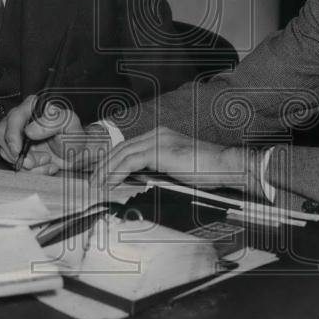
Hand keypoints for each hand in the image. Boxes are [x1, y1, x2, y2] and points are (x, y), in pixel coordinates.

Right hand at [0, 95, 110, 172]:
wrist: (77, 153)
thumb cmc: (74, 135)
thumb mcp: (70, 125)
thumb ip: (52, 122)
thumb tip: (29, 130)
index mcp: (33, 106)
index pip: (13, 117)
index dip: (12, 135)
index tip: (18, 151)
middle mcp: (22, 119)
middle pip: (1, 134)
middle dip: (16, 153)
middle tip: (33, 163)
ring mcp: (18, 135)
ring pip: (6, 151)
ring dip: (27, 163)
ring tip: (47, 161)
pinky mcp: (18, 151)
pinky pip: (14, 163)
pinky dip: (30, 170)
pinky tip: (45, 166)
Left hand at [87, 126, 246, 189]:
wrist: (226, 166)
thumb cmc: (208, 172)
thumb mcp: (177, 172)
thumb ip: (158, 172)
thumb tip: (138, 183)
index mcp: (161, 136)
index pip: (129, 148)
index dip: (112, 161)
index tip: (100, 176)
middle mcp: (157, 133)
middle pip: (121, 148)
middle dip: (103, 165)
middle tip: (91, 182)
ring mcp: (159, 139)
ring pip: (122, 153)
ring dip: (106, 170)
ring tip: (96, 185)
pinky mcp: (160, 150)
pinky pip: (130, 161)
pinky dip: (117, 173)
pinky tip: (110, 184)